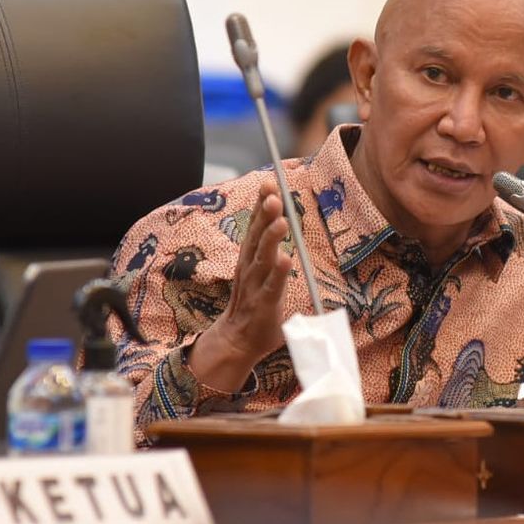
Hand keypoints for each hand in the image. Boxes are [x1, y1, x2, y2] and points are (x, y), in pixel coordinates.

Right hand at [189, 179, 292, 391]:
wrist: (237, 341)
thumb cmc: (254, 302)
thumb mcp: (260, 270)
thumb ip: (269, 247)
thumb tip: (279, 218)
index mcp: (250, 256)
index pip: (256, 225)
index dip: (262, 204)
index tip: (269, 182)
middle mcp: (250, 267)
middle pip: (258, 236)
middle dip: (266, 213)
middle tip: (274, 193)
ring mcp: (256, 285)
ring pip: (263, 258)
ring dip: (272, 239)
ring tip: (281, 221)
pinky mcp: (264, 304)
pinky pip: (273, 287)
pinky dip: (279, 274)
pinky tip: (286, 260)